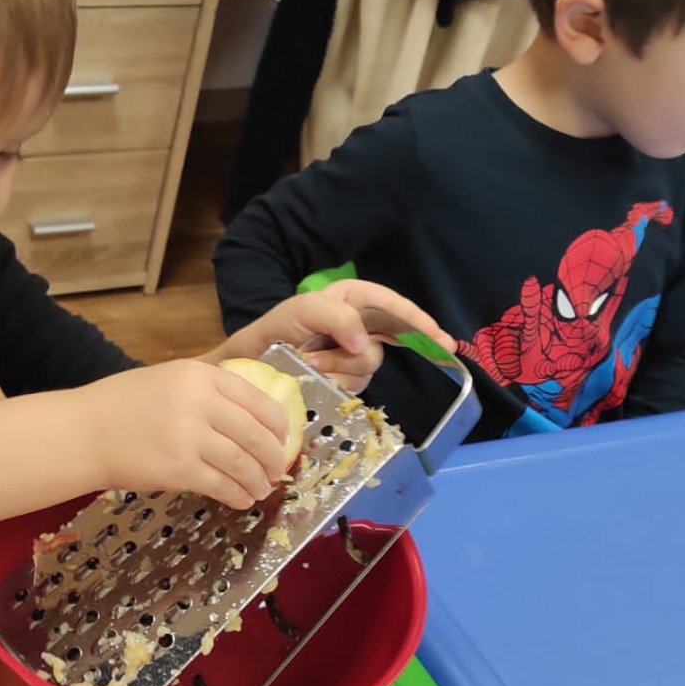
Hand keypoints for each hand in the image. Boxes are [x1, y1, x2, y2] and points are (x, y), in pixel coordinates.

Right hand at [78, 358, 290, 509]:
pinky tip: (241, 499)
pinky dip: (238, 495)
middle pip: (256, 434)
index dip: (278, 424)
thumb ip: (208, 391)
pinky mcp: (179, 470)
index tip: (283, 438)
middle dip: (274, 458)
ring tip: (261, 489)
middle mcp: (199, 402)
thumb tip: (253, 419)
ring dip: (258, 481)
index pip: (258, 399)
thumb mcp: (170, 380)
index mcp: (200, 375)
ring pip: (243, 463)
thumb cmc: (123, 406)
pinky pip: (222, 485)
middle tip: (277, 471)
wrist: (84, 432)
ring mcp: (190, 437)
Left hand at [221, 280, 453, 392]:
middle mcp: (355, 325)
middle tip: (326, 358)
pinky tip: (314, 378)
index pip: (393, 307)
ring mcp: (349, 354)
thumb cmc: (268, 335)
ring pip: (369, 366)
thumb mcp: (298, 313)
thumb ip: (335, 317)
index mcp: (350, 299)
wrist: (242, 371)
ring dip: (339, 368)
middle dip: (358, 351)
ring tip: (307, 364)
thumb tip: (366, 344)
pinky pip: (355, 386)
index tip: (442, 342)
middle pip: (386, 339)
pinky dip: (334, 384)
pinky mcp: (341, 381)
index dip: (419, 323)